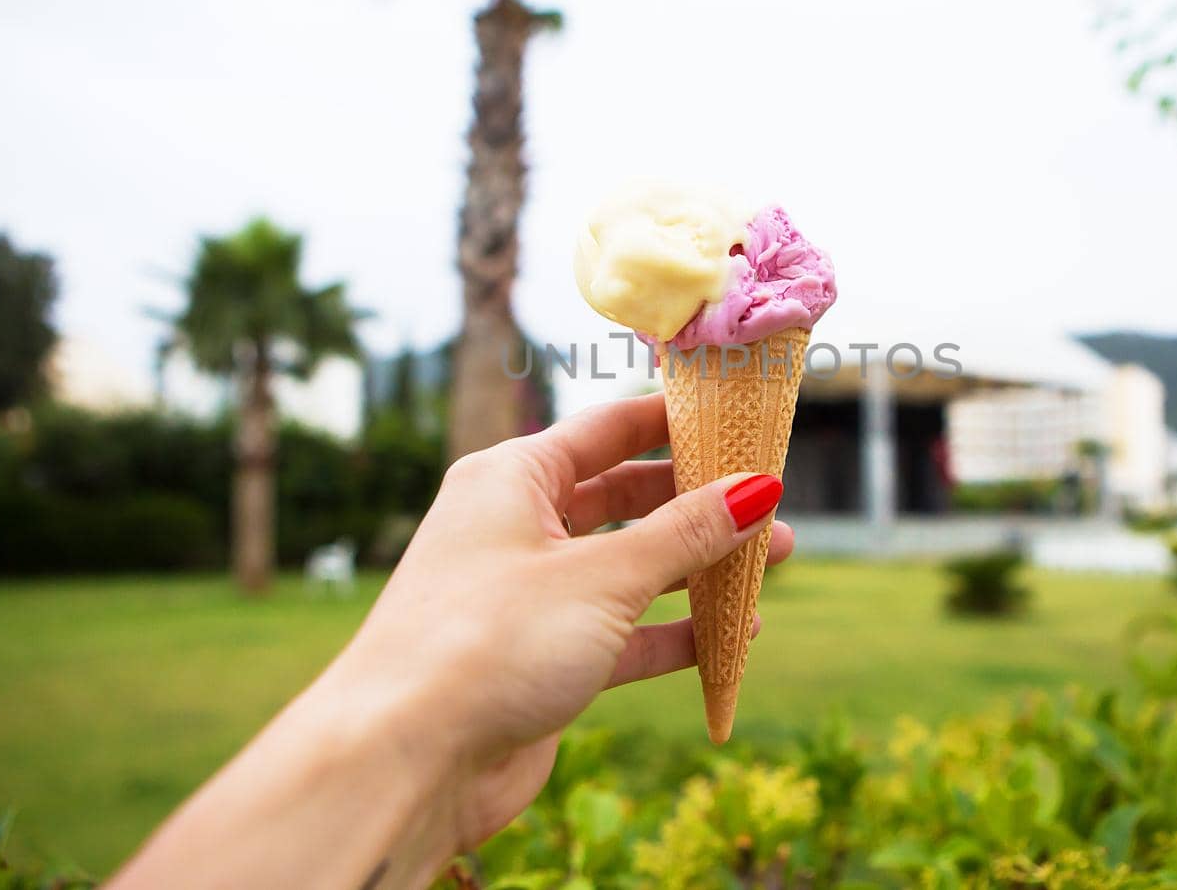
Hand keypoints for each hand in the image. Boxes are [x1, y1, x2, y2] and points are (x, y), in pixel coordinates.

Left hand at [340, 391, 791, 864]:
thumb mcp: (604, 576)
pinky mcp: (540, 659)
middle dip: (699, 503)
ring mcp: (527, 597)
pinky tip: (731, 637)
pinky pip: (621, 633)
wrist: (405, 760)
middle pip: (623, 498)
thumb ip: (686, 534)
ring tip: (771, 565)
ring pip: (628, 568)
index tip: (737, 417)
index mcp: (511, 479)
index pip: (606, 429)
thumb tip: (757, 488)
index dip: (674, 421)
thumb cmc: (489, 642)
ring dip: (696, 570)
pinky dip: (673, 633)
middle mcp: (514, 528)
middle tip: (770, 502)